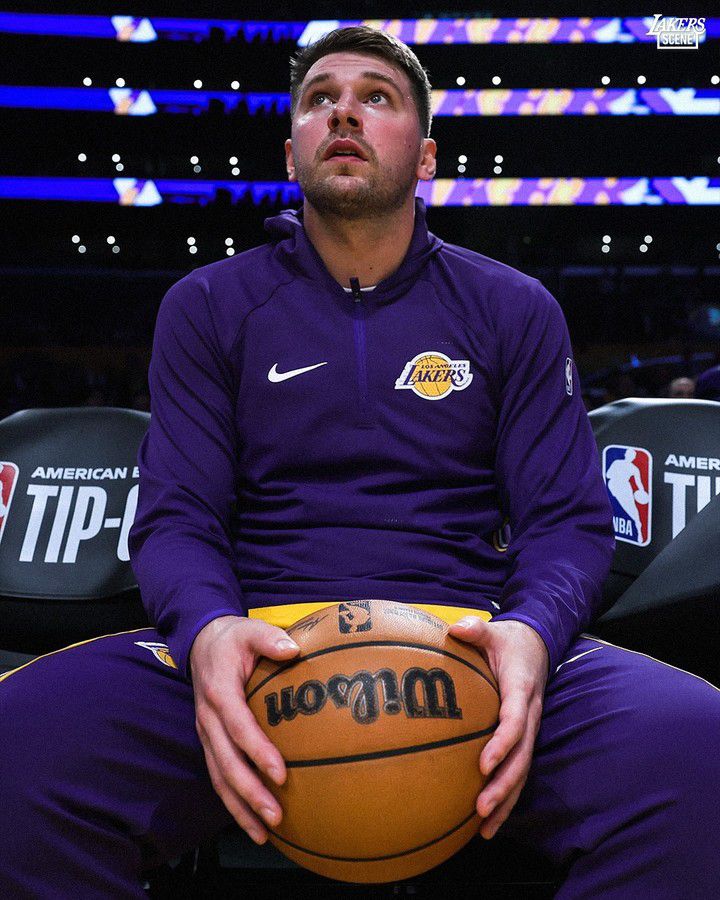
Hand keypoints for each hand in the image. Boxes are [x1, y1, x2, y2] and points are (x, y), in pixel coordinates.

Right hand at [189, 615, 299, 843]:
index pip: (238, 727)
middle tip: (276, 816)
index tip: (280, 773)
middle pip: (226, 763)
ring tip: (264, 833)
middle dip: (249, 792)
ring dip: (240, 807)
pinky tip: (253, 823)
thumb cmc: (232, 638)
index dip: (257, 751)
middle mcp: (208, 719)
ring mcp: (206, 734)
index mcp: (219, 692)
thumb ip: (270, 638)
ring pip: (219, 777)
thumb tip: (294, 649)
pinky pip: (219, 776)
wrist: (200, 643)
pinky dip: (234, 802)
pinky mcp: (210, 742)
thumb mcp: (250, 630)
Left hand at [448, 617, 548, 839]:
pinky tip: (486, 822)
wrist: (537, 644)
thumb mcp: (494, 630)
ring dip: (506, 799)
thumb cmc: (509, 640)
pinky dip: (506, 797)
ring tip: (484, 828)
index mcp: (522, 689)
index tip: (483, 764)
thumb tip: (456, 628)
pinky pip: (517, 770)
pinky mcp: (524, 738)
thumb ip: (476, 629)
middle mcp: (531, 714)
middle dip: (504, 784)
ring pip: (522, 770)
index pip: (515, 721)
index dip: (502, 743)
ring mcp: (530, 729)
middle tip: (481, 808)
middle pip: (521, 756)